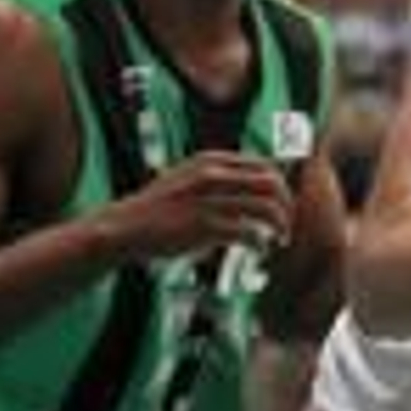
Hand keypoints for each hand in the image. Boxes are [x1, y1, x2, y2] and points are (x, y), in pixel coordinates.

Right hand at [106, 152, 295, 262]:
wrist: (124, 227)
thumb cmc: (158, 209)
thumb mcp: (187, 179)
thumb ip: (217, 177)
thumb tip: (252, 187)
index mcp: (210, 160)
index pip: (263, 165)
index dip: (279, 186)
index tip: (281, 205)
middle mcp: (212, 175)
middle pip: (272, 183)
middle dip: (286, 205)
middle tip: (285, 225)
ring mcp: (209, 200)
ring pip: (266, 208)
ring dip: (279, 226)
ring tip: (278, 239)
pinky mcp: (205, 226)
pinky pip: (250, 232)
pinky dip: (261, 242)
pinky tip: (258, 250)